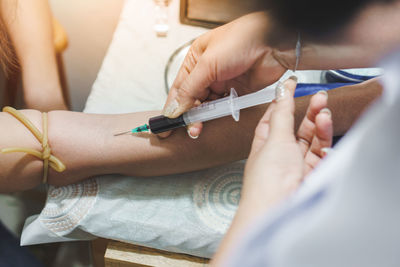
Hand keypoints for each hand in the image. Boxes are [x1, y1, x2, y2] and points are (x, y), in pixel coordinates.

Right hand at [161, 12, 286, 137]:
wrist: (274, 42)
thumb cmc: (241, 40)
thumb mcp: (208, 64)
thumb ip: (189, 88)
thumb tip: (173, 108)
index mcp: (196, 59)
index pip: (179, 87)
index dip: (172, 107)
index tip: (166, 124)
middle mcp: (208, 72)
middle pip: (192, 99)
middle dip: (188, 115)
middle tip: (186, 129)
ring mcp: (223, 82)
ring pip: (207, 105)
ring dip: (202, 117)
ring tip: (197, 128)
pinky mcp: (237, 92)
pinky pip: (224, 107)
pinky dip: (217, 115)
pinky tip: (212, 121)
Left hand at [241, 76, 332, 214]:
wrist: (277, 208)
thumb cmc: (267, 179)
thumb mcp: (274, 138)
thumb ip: (282, 114)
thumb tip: (281, 90)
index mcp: (264, 144)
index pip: (273, 119)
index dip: (282, 103)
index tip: (290, 87)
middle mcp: (280, 154)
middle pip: (296, 127)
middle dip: (307, 111)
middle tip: (319, 96)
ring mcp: (296, 164)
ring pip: (310, 139)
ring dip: (318, 123)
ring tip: (324, 109)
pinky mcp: (311, 173)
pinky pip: (320, 152)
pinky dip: (324, 140)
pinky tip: (325, 130)